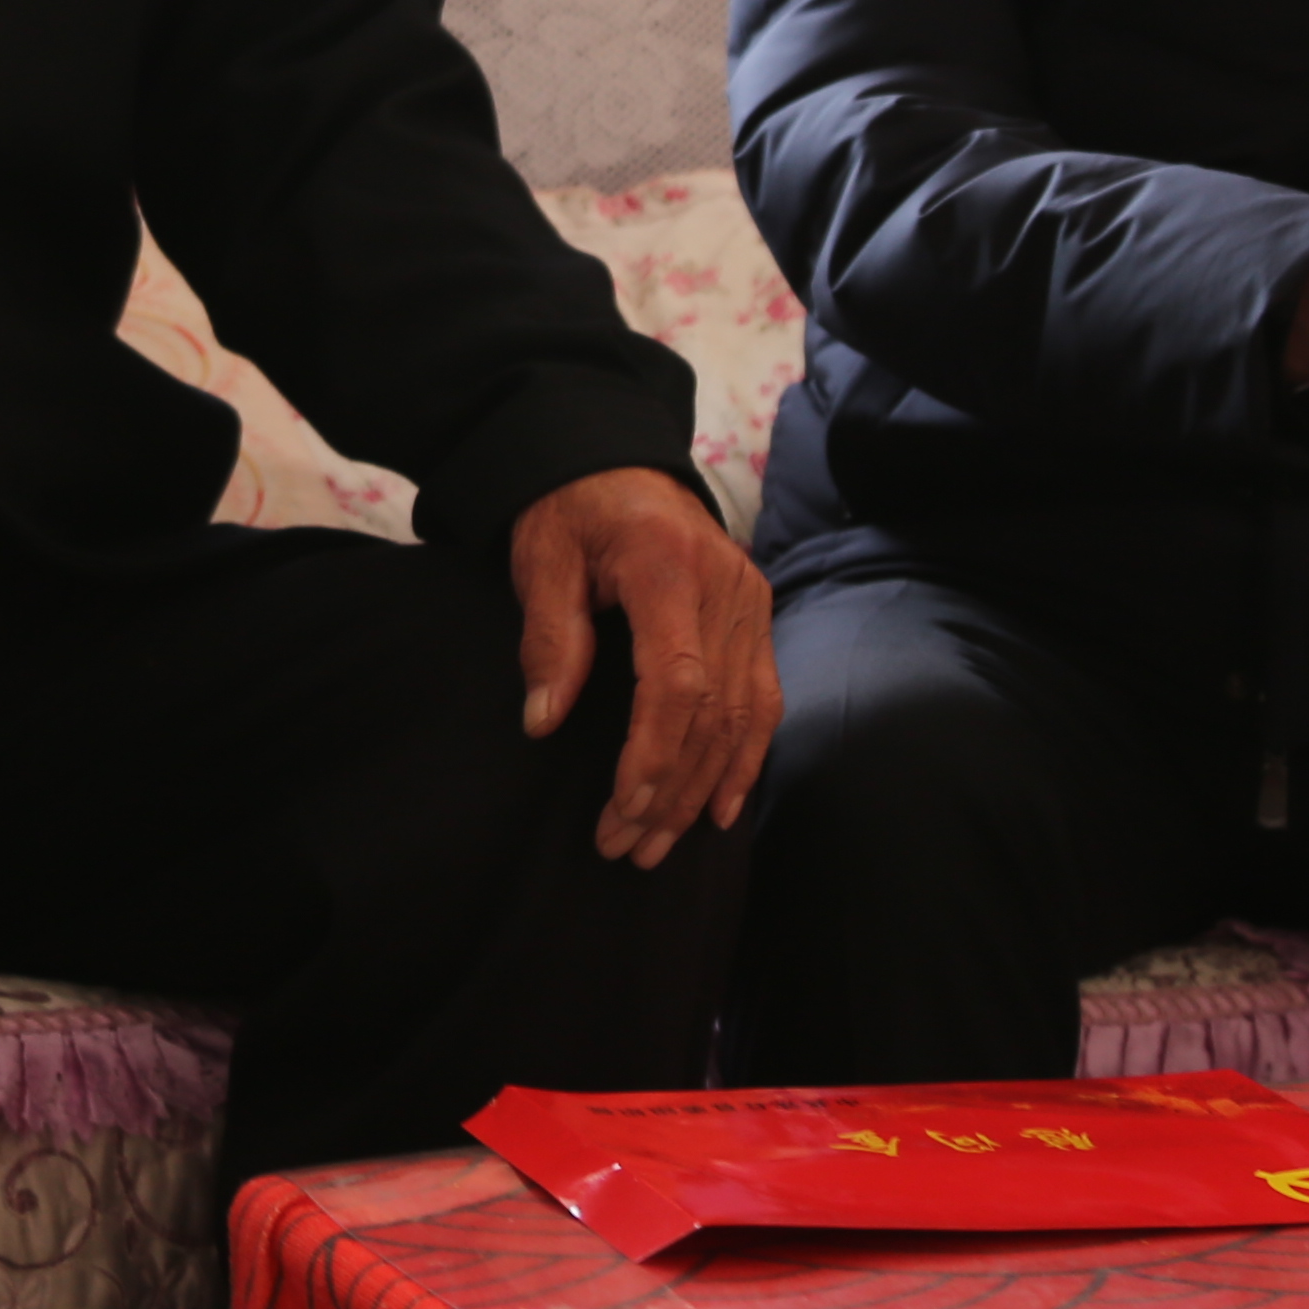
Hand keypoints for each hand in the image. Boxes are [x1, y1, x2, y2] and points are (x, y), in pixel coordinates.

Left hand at [508, 468, 775, 867]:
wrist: (614, 461)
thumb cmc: (570, 511)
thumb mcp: (543, 560)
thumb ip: (549, 638)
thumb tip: (543, 722)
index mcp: (668, 565)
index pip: (677, 680)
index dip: (655, 751)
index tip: (623, 806)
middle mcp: (725, 584)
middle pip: (712, 710)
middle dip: (670, 789)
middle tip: (626, 847)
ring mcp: (751, 600)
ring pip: (742, 715)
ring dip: (702, 788)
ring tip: (657, 844)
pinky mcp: (759, 613)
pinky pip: (765, 699)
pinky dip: (747, 759)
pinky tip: (721, 809)